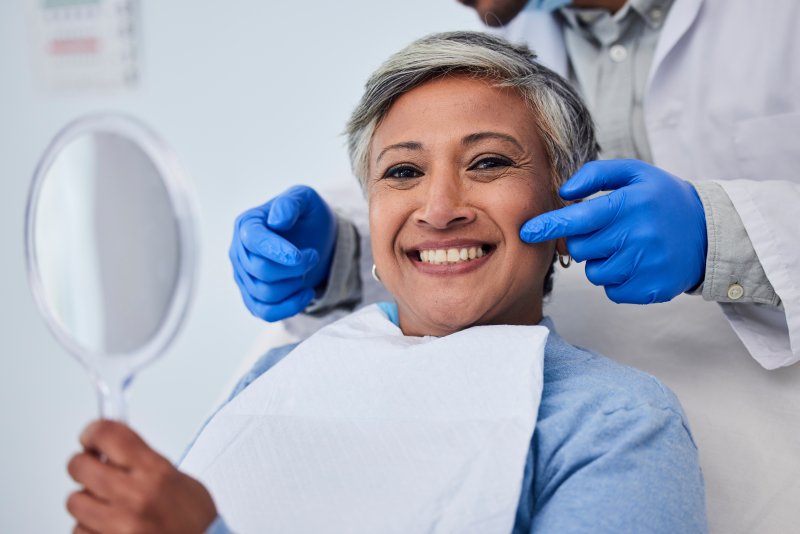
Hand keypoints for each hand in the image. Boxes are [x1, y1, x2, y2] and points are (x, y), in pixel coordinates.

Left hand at [66, 420, 216, 533]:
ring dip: (86, 501)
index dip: (94, 431)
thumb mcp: (178, 480)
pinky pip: (78, 531)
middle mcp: (135, 498)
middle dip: (82, 464)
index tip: (91, 436)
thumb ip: (144, 462)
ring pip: (75, 501)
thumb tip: (112, 449)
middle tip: (91, 467)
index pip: (109, 435)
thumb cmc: (194, 521)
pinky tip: (107, 526)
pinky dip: (89, 528)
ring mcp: (118, 526)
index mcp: (156, 473)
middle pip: (80, 466)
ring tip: (106, 504)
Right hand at [230, 185, 336, 321]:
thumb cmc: (307, 217)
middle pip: (261, 270)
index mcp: (247, 224)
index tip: (300, 256)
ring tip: (308, 270)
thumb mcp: (305, 199)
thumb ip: (291, 202)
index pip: (253, 240)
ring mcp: (243, 277)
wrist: (315, 240)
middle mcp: (238, 251)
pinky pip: (265, 313)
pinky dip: (290, 307)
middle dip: (294, 267)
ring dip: (294, 284)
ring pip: (265, 293)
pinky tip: (307, 293)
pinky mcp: (253, 297)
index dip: (276, 250)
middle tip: (312, 255)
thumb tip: (277, 221)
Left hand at [520, 160, 706, 303]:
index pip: (577, 219)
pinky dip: (617, 280)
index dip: (548, 226)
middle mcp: (637, 235)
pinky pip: (612, 291)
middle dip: (584, 240)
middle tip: (607, 230)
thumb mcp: (634, 173)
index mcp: (629, 204)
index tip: (526, 232)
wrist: (709, 231)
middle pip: (580, 248)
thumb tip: (564, 192)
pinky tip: (636, 263)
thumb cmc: (662, 199)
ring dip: (602, 261)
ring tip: (626, 246)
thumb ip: (596, 174)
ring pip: (594, 272)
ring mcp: (645, 265)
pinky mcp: (651, 289)